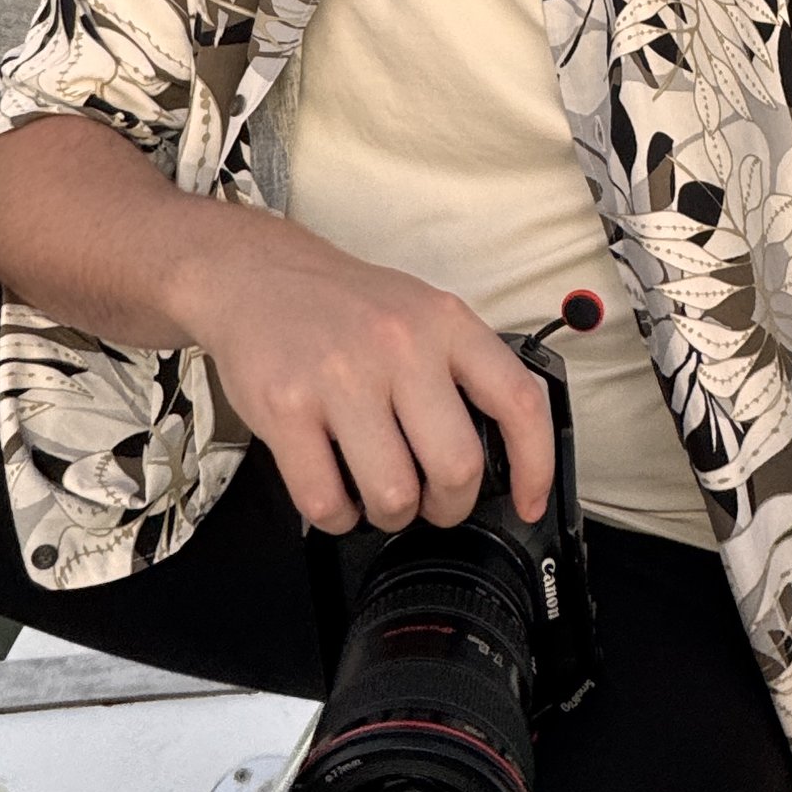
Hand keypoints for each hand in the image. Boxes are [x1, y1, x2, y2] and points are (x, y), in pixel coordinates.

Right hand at [187, 224, 554, 536]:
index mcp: (445, 323)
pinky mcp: (286, 408)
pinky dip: (338, 516)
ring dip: (390, 515)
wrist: (255, 274)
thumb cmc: (343, 305)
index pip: (518, 402)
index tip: (528, 502)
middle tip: (431, 501)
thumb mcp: (421, 312)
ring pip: (393, 495)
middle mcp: (400, 346)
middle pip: (456, 467)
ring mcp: (340, 377)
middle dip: (448, 506)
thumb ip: (461, 369)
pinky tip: (336, 493)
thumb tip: (502, 454)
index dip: (535, 466)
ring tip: (378, 495)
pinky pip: (326, 501)